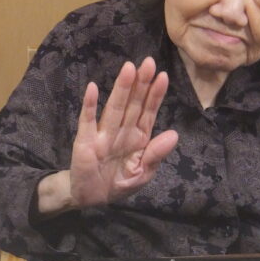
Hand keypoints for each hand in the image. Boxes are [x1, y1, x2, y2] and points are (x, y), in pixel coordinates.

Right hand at [68, 57, 178, 207]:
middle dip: (141, 84)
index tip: (163, 76)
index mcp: (139, 137)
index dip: (155, 94)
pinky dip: (89, 106)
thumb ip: (156, 154)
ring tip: (129, 68)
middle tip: (148, 62)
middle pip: (133, 104)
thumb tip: (174, 135)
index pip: (149, 112)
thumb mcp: (143, 173)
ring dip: (121, 88)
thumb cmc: (119, 182)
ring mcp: (103, 133)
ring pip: (114, 107)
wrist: (92, 198)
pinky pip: (87, 121)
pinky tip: (93, 88)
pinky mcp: (85, 141)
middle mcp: (122, 130)